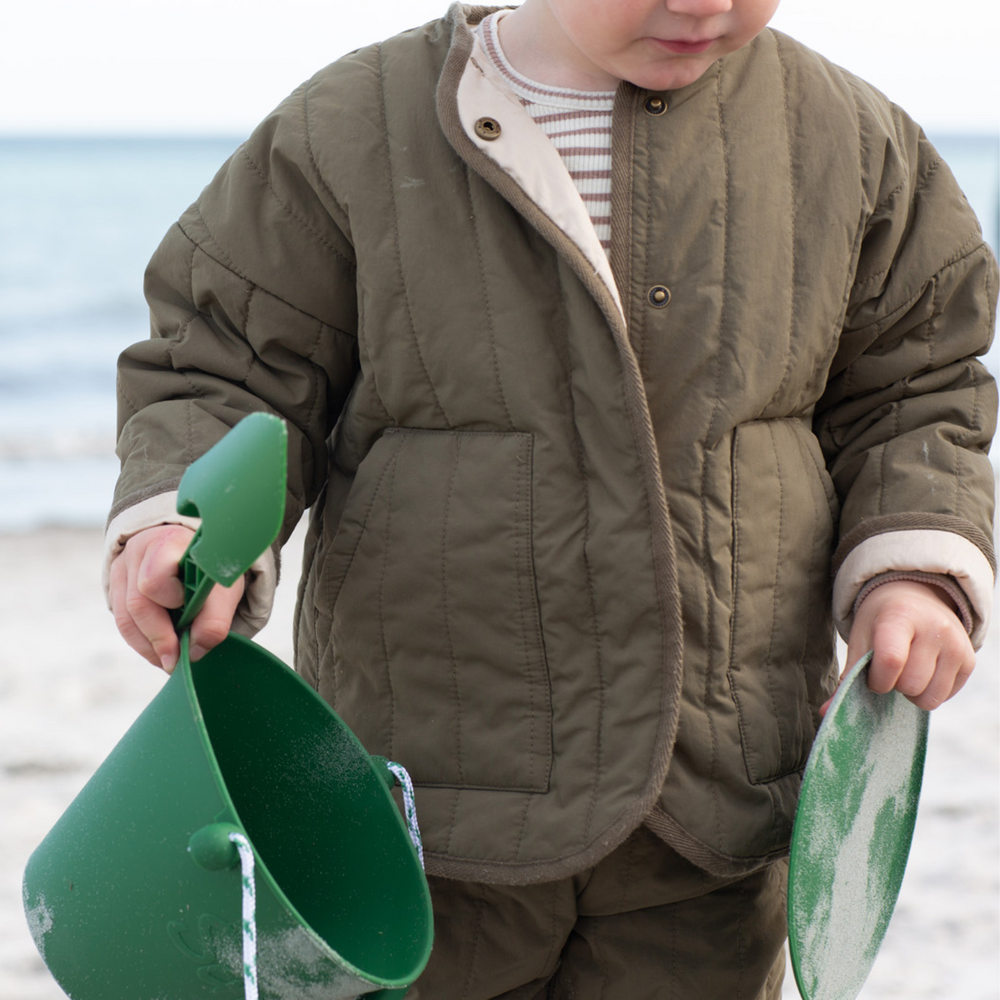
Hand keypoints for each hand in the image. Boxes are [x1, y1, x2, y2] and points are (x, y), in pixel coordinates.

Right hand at [109, 525, 244, 672]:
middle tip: (177, 660)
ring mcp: (123, 567)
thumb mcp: (223, 588)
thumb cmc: (209, 570)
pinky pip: (123, 623)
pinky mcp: (117, 586)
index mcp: (170, 542)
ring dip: (149, 647)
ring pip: (125, 618)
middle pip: (137, 603)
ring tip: (170, 662)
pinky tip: (160, 652)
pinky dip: (143, 643)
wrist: (196, 553)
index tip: (192, 610)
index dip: (170, 600)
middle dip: (159, 636)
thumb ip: (214, 619)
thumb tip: (194, 652)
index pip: (155, 578)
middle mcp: (140, 551)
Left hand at [822, 579, 975, 714]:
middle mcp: (934, 628)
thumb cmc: (880, 621)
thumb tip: (827, 714)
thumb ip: (848, 676)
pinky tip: (923, 671)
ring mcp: (956, 644)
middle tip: (890, 671)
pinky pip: (946, 696)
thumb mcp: (861, 638)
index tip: (873, 677)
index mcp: (900, 616)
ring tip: (906, 672)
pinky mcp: (969, 659)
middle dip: (895, 686)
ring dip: (913, 694)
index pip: (891, 660)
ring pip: (931, 698)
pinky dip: (930, 691)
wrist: (914, 596)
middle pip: (912, 685)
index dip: (878, 680)